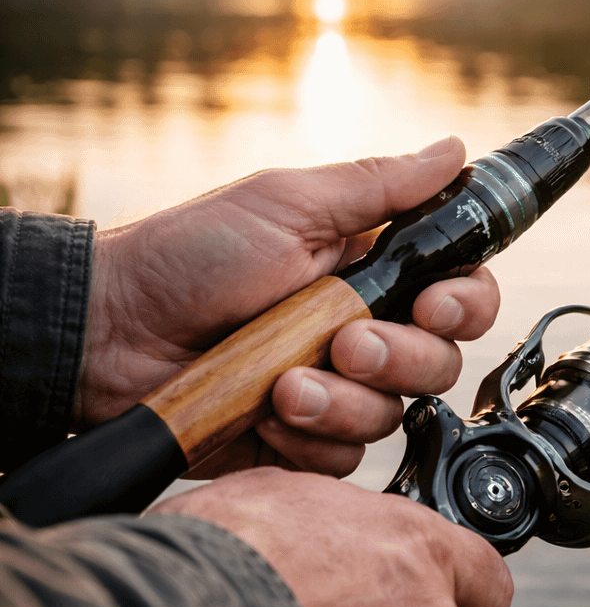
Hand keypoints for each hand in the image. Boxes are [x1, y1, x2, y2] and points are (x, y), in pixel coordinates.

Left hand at [76, 137, 499, 475]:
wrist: (109, 332)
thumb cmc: (191, 255)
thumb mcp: (286, 205)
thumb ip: (378, 187)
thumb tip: (455, 150)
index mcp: (370, 269)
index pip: (458, 290)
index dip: (464, 303)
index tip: (433, 304)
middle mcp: (364, 328)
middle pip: (439, 360)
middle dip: (400, 356)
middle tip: (346, 343)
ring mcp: (336, 386)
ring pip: (392, 414)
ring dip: (343, 399)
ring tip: (283, 383)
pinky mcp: (305, 436)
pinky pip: (346, 456)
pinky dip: (310, 436)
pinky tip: (266, 411)